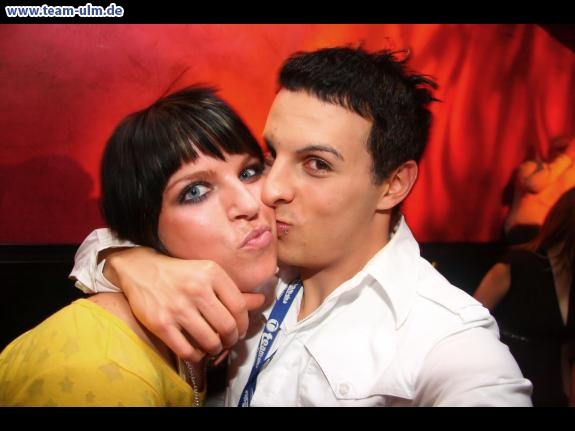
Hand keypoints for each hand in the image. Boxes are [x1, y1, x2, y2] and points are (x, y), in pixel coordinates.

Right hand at [105, 247, 264, 361]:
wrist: (141, 270)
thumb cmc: (181, 273)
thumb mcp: (209, 274)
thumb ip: (234, 290)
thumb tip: (261, 301)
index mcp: (212, 273)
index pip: (239, 307)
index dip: (244, 324)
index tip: (240, 329)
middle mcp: (196, 289)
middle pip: (227, 326)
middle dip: (231, 339)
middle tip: (228, 340)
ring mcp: (178, 307)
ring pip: (210, 341)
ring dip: (216, 349)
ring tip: (214, 345)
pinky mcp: (161, 323)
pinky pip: (187, 350)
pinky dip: (196, 355)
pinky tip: (197, 349)